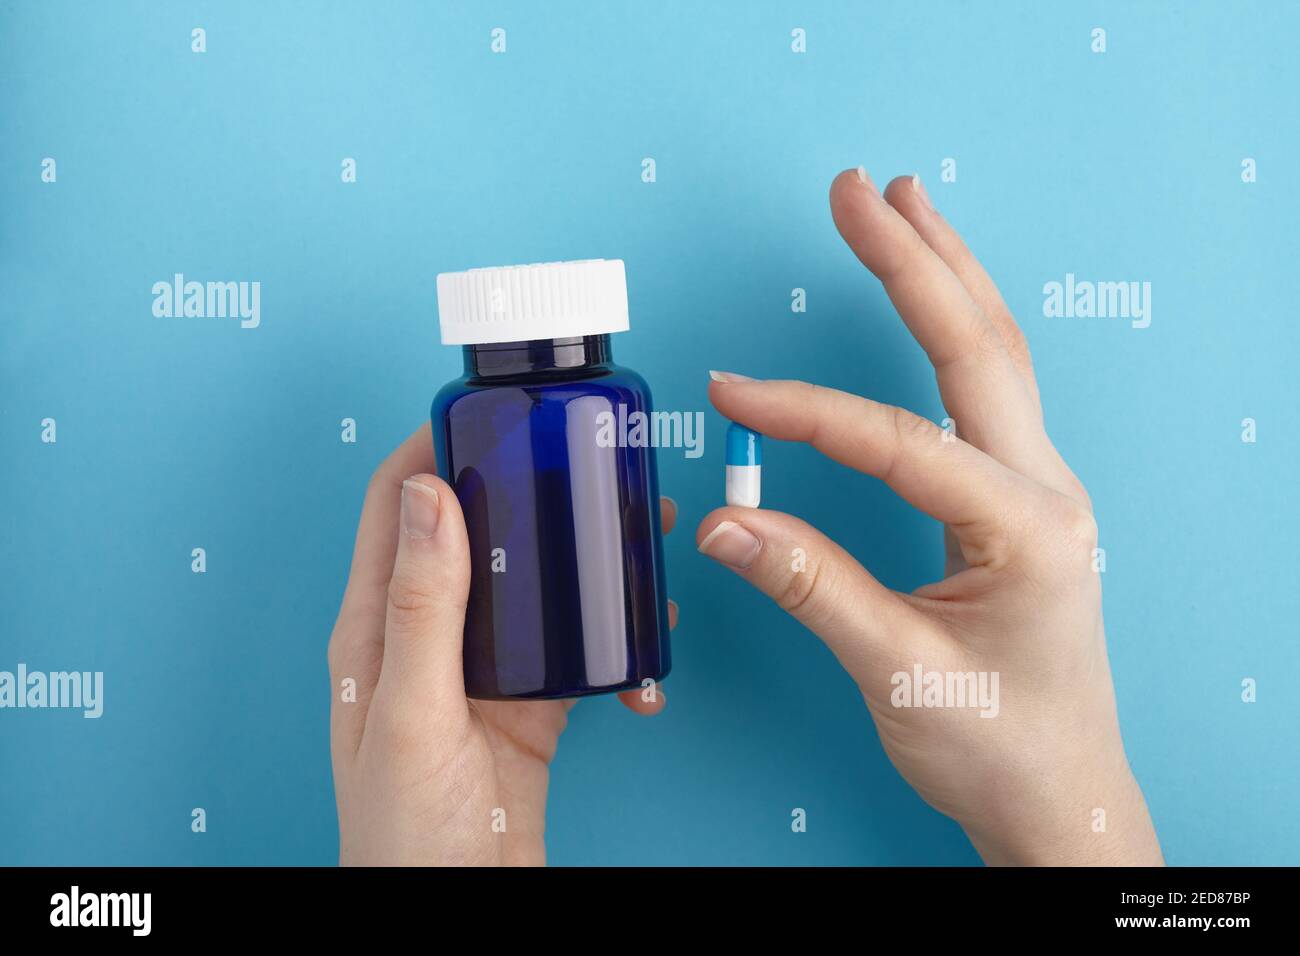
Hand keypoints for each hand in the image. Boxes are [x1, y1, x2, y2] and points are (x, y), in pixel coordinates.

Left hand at [328, 423, 675, 865]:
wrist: (457, 911)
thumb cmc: (405, 833)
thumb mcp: (412, 711)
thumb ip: (423, 606)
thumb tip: (432, 493)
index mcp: (378, 626)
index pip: (397, 503)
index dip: (435, 446)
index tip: (490, 411)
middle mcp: (428, 636)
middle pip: (478, 531)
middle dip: (530, 490)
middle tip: (589, 463)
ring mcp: (483, 670)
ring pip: (534, 585)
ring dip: (581, 558)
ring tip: (637, 539)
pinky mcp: (530, 706)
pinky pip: (574, 650)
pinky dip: (612, 640)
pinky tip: (641, 649)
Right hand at [697, 169, 1162, 865]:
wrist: (1060, 793)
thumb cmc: (999, 746)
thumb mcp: (900, 673)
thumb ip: (814, 590)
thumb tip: (725, 523)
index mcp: (1025, 529)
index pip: (897, 442)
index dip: (804, 412)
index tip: (728, 394)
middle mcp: (1044, 492)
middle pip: (977, 346)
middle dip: (913, 260)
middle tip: (854, 191)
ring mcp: (1039, 490)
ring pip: (996, 354)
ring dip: (946, 273)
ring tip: (904, 204)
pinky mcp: (1020, 500)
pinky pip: (990, 390)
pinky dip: (956, 327)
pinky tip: (934, 300)